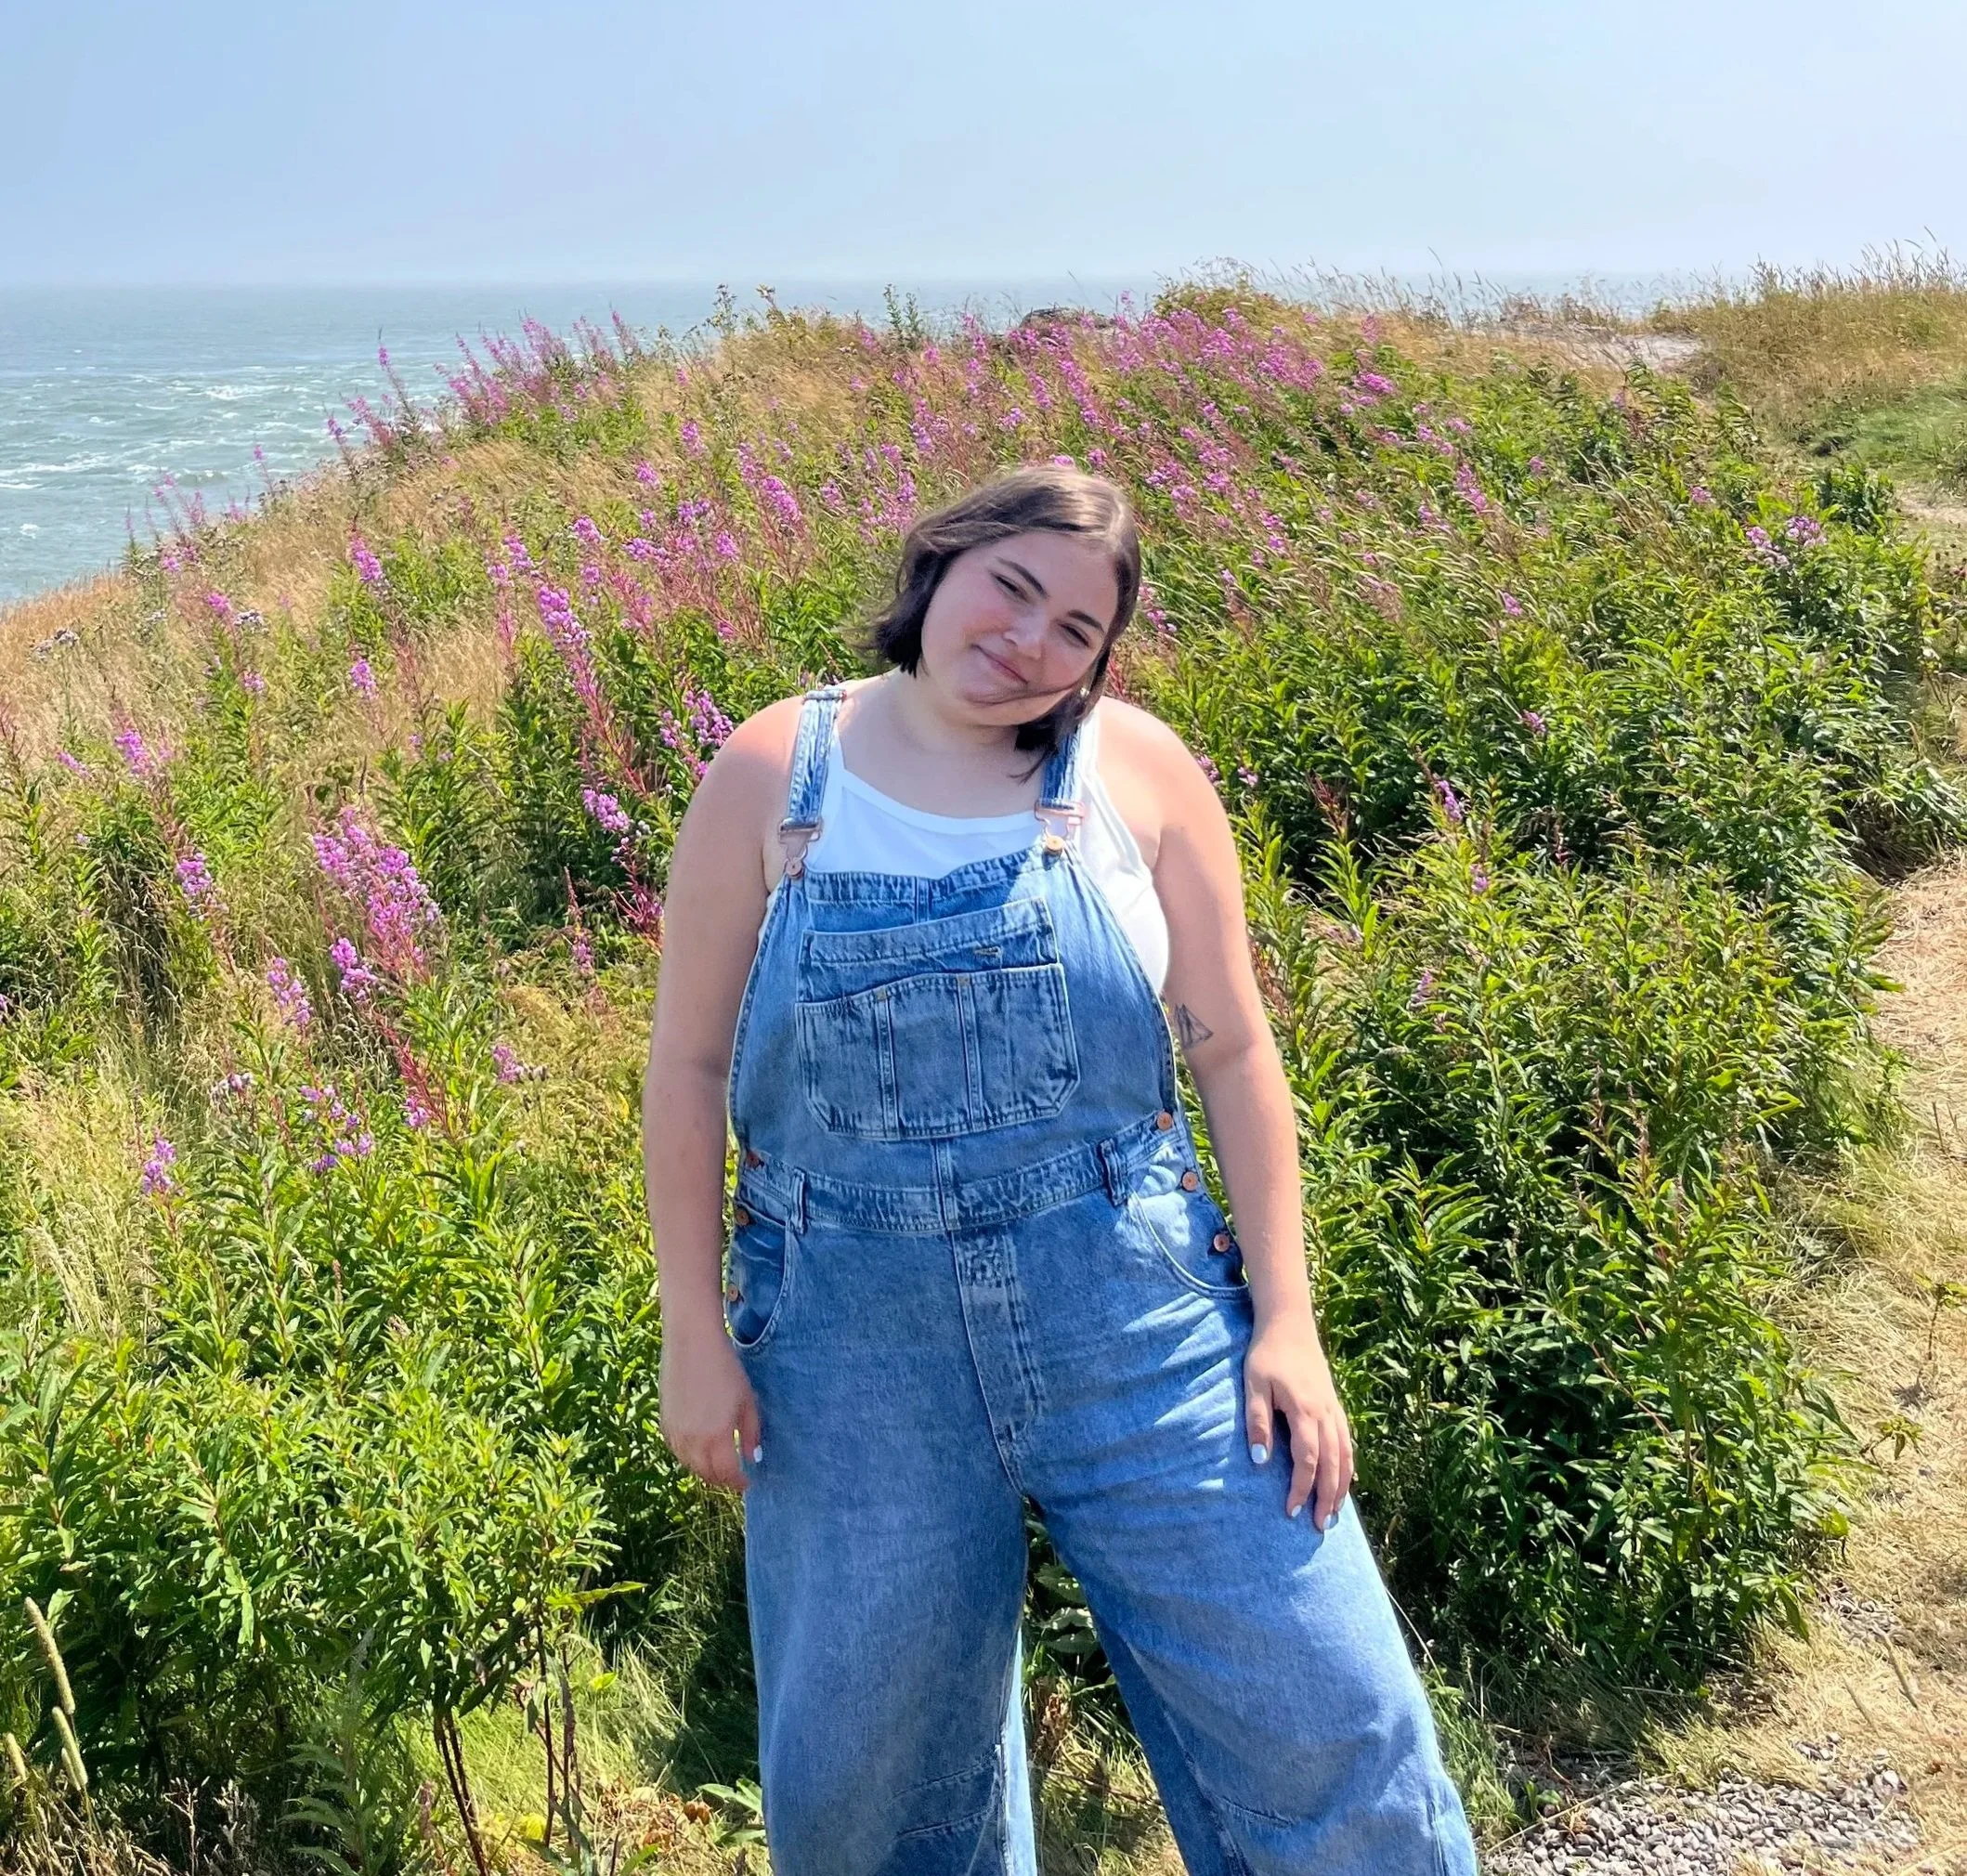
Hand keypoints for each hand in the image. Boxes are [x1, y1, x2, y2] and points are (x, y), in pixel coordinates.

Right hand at [660, 1319, 761, 1491]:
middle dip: (723, 1479)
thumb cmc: (726, 1369)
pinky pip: (678, 1451)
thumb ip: (751, 1434)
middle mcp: (692, 1440)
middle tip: (735, 1477)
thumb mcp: (747, 1402)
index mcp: (716, 1437)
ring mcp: (675, 1433)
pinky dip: (690, 1458)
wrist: (692, 1343)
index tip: (749, 1482)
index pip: (727, 1473)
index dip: (739, 1482)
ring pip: (690, 1465)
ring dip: (706, 1470)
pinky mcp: (664, 1423)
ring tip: (720, 1466)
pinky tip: (701, 1451)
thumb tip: (753, 1459)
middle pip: (707, 1474)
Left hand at [1244, 1312, 1353, 1525]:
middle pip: (1332, 1465)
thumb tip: (1261, 1461)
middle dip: (1326, 1498)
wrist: (1289, 1323)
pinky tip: (1345, 1480)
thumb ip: (1258, 1422)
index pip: (1307, 1461)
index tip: (1290, 1511)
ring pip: (1345, 1456)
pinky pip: (1347, 1442)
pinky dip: (1348, 1465)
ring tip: (1334, 1514)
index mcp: (1305, 1411)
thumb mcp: (1254, 1385)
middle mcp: (1326, 1414)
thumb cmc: (1267, 1354)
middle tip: (1319, 1527)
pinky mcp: (1335, 1404)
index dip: (1300, 1488)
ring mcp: (1334, 1409)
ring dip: (1341, 1487)